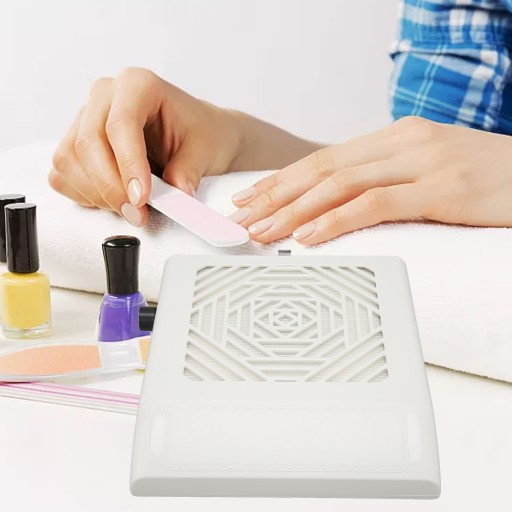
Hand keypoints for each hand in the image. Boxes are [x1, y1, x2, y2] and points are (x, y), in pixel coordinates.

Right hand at [49, 67, 240, 225]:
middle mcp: (106, 96)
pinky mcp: (75, 144)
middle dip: (111, 187)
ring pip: (69, 159)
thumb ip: (189, 170)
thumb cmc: (201, 133)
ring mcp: (86, 119)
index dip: (128, 165)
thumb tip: (176, 195)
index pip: (121, 124)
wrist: (196, 135)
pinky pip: (63, 173)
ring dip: (97, 194)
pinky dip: (84, 194)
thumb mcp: (206, 149)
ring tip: (131, 210)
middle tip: (137, 213)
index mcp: (138, 85)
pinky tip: (112, 200)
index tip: (141, 197)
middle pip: (88, 142)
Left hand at [230, 116, 511, 244]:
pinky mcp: (440, 188)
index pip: (324, 159)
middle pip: (322, 169)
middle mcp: (402, 143)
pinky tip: (307, 237)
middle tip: (241, 218)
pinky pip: (375, 204)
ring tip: (261, 231)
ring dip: (294, 210)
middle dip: (276, 195)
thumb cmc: (484, 179)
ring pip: (340, 184)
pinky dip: (336, 220)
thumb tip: (339, 205)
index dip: (282, 180)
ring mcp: (422, 163)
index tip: (251, 199)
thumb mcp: (427, 170)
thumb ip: (385, 180)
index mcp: (395, 139)